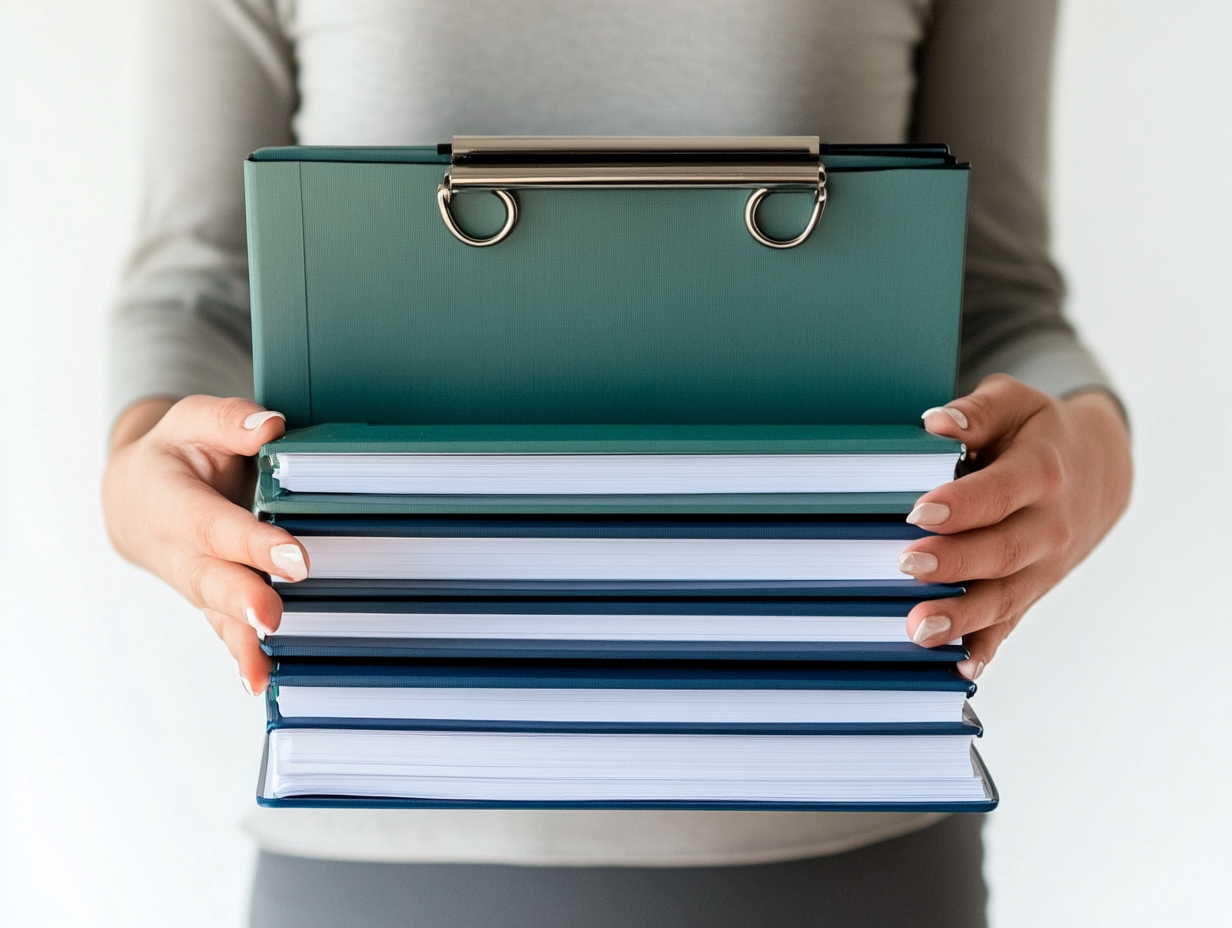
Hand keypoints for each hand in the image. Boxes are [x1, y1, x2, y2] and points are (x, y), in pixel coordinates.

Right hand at [102, 395, 307, 694]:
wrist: (135, 498)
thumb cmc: (176, 455)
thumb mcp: (193, 421)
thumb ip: (230, 420)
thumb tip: (271, 427)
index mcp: (173, 501)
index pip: (216, 524)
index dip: (252, 543)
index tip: (293, 559)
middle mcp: (179, 551)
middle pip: (211, 578)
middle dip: (242, 597)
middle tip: (274, 613)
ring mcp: (193, 582)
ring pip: (216, 613)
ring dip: (242, 639)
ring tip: (264, 667)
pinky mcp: (208, 602)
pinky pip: (223, 631)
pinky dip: (240, 657)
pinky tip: (259, 681)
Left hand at [897, 374, 1131, 678]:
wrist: (1098, 471)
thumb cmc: (1038, 434)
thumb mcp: (1015, 405)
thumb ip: (977, 412)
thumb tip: (938, 422)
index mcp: (1043, 472)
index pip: (1003, 491)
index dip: (964, 503)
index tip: (920, 511)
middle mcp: (1049, 525)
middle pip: (1004, 550)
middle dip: (956, 562)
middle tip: (907, 565)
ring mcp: (1044, 566)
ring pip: (1006, 597)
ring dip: (962, 618)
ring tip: (918, 629)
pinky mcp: (1033, 591)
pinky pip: (1011, 624)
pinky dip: (985, 648)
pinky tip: (957, 667)